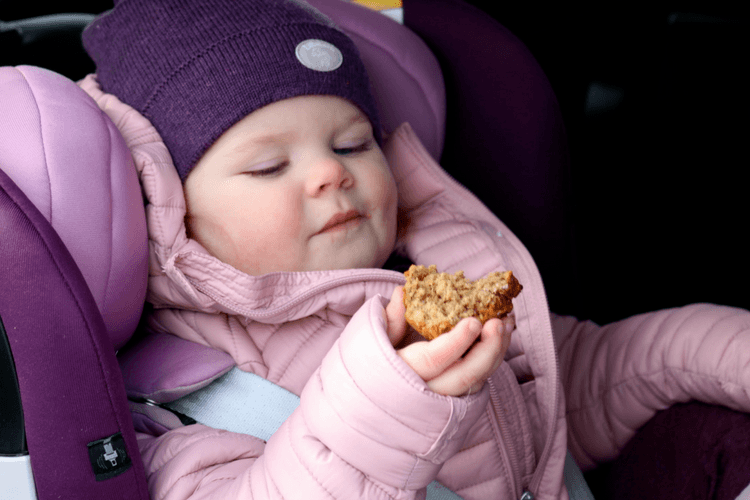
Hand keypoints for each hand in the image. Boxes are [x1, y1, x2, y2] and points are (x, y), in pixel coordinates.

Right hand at [385, 286, 514, 396]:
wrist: (370, 403)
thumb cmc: (372, 364)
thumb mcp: (373, 340)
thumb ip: (389, 319)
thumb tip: (402, 292)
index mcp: (403, 373)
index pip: (434, 360)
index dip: (457, 342)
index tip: (474, 321)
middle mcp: (426, 391)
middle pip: (464, 376)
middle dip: (488, 349)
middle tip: (499, 321)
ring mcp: (443, 399)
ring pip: (477, 381)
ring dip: (496, 351)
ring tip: (507, 322)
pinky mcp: (456, 400)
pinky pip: (479, 381)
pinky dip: (493, 358)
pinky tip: (501, 334)